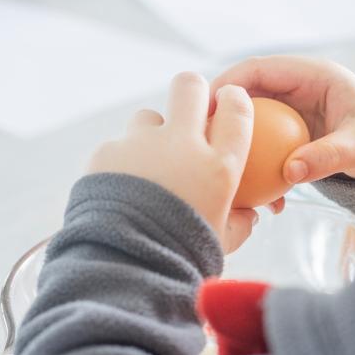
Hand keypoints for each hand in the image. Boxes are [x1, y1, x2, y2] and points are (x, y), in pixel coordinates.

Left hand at [88, 72, 256, 252]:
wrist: (125, 268)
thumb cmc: (181, 258)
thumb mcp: (221, 242)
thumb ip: (239, 223)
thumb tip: (248, 214)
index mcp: (219, 166)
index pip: (236, 109)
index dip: (234, 100)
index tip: (229, 103)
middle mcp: (182, 146)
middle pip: (189, 85)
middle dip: (192, 91)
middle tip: (190, 110)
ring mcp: (141, 145)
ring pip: (149, 117)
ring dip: (152, 134)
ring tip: (148, 169)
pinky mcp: (106, 152)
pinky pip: (119, 147)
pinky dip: (123, 164)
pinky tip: (121, 192)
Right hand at [211, 56, 354, 185]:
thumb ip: (328, 156)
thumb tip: (290, 172)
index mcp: (310, 74)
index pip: (258, 69)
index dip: (229, 85)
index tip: (209, 111)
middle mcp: (294, 87)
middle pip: (246, 94)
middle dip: (223, 117)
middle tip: (203, 143)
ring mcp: (289, 109)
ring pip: (250, 119)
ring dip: (238, 143)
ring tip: (224, 168)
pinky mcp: (287, 131)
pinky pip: (262, 141)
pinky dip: (256, 161)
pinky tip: (258, 192)